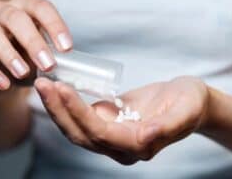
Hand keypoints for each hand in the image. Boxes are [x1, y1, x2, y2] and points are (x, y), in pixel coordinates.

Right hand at [0, 0, 72, 97]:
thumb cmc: (30, 59)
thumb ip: (55, 52)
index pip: (41, 7)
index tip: (66, 48)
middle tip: (49, 64)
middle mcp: (3, 13)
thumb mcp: (46, 52)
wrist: (7, 78)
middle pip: (16, 19)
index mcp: (26, 7)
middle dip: (33, 42)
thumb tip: (73, 64)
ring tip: (24, 73)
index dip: (54, 25)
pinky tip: (5, 84)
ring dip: (9, 55)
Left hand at [34, 76, 209, 164]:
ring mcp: (112, 136)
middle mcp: (120, 147)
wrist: (187, 99)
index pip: (100, 133)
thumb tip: (145, 138)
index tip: (61, 87)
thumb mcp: (187, 109)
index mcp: (138, 146)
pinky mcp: (107, 123)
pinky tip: (56, 88)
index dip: (79, 113)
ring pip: (76, 128)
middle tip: (41, 83)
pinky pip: (81, 118)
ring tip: (42, 84)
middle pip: (81, 134)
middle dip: (58, 110)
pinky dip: (66, 104)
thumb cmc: (189, 102)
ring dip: (57, 108)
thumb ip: (167, 126)